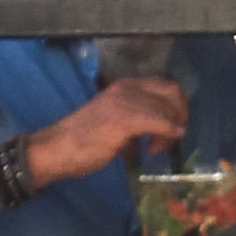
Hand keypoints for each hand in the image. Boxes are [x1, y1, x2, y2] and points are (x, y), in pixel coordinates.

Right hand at [30, 78, 189, 183]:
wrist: (55, 149)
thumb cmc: (81, 141)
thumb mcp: (113, 122)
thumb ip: (136, 121)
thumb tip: (159, 132)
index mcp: (124, 86)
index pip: (166, 87)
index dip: (176, 108)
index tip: (170, 130)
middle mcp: (127, 88)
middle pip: (172, 92)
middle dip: (180, 115)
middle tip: (172, 137)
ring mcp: (125, 102)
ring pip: (167, 108)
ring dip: (170, 131)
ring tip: (155, 148)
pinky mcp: (123, 119)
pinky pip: (159, 122)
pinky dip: (166, 134)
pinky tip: (155, 147)